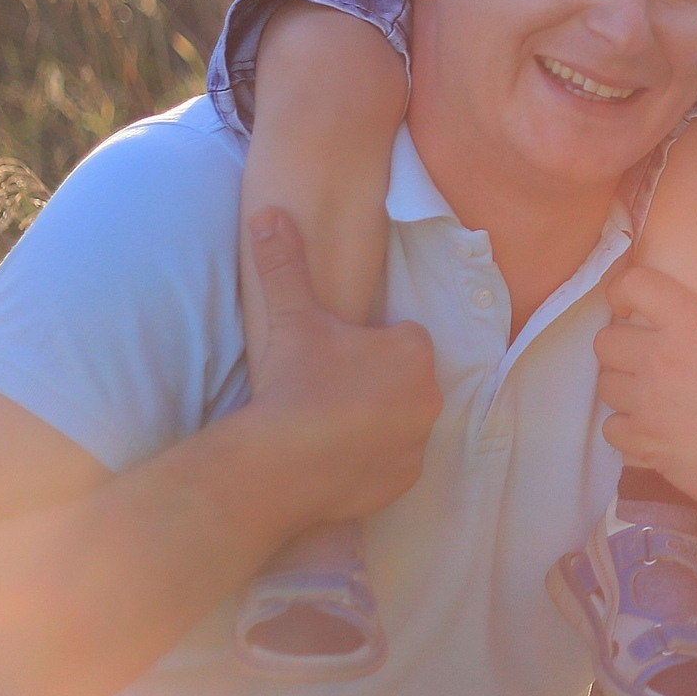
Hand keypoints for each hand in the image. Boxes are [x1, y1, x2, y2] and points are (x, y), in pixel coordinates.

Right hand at [237, 209, 440, 529]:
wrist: (279, 464)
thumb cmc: (294, 384)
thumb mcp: (291, 317)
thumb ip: (284, 263)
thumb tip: (267, 214)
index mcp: (413, 352)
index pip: (402, 338)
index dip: (370, 346)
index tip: (337, 357)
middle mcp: (430, 396)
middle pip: (406, 379)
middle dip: (378, 382)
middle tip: (331, 389)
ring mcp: (420, 442)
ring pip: (403, 420)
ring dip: (379, 419)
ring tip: (331, 423)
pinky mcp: (406, 480)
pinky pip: (395, 461)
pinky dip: (374, 459)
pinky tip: (338, 455)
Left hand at [594, 265, 696, 522]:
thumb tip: (692, 315)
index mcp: (693, 323)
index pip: (634, 284)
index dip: (623, 290)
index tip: (625, 304)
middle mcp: (662, 356)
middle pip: (605, 340)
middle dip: (621, 350)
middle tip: (643, 361)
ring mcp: (647, 400)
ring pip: (605, 384)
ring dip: (623, 390)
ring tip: (651, 400)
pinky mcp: (641, 441)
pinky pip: (612, 426)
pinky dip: (628, 430)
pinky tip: (654, 432)